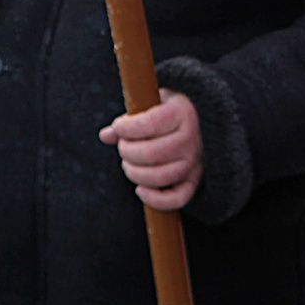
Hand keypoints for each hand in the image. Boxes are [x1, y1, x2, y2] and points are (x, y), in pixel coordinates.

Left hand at [101, 89, 202, 210]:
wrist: (198, 124)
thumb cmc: (166, 113)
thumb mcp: (150, 105)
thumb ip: (129, 119)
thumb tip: (106, 135)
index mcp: (182, 113)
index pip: (149, 124)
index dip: (126, 128)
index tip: (118, 127)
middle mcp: (192, 138)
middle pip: (152, 153)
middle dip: (127, 152)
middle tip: (123, 147)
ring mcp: (194, 161)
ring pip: (161, 176)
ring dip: (135, 173)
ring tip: (128, 164)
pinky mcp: (194, 181)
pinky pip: (177, 198)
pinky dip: (155, 199)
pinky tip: (140, 190)